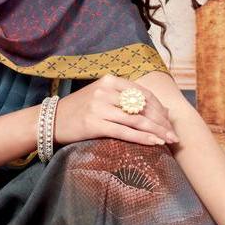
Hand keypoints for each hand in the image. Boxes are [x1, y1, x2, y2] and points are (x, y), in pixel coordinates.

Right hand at [53, 73, 179, 148]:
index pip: (143, 93)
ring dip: (157, 131)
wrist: (50, 120)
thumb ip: (123, 99)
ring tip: (169, 140)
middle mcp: (105, 91)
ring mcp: (99, 106)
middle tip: (174, 135)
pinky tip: (155, 143)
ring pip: (137, 119)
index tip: (169, 121)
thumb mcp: (100, 97)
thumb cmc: (79, 110)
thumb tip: (157, 110)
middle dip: (162, 122)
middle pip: (143, 106)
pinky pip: (125, 131)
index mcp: (109, 81)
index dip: (159, 108)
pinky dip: (143, 138)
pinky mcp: (94, 123)